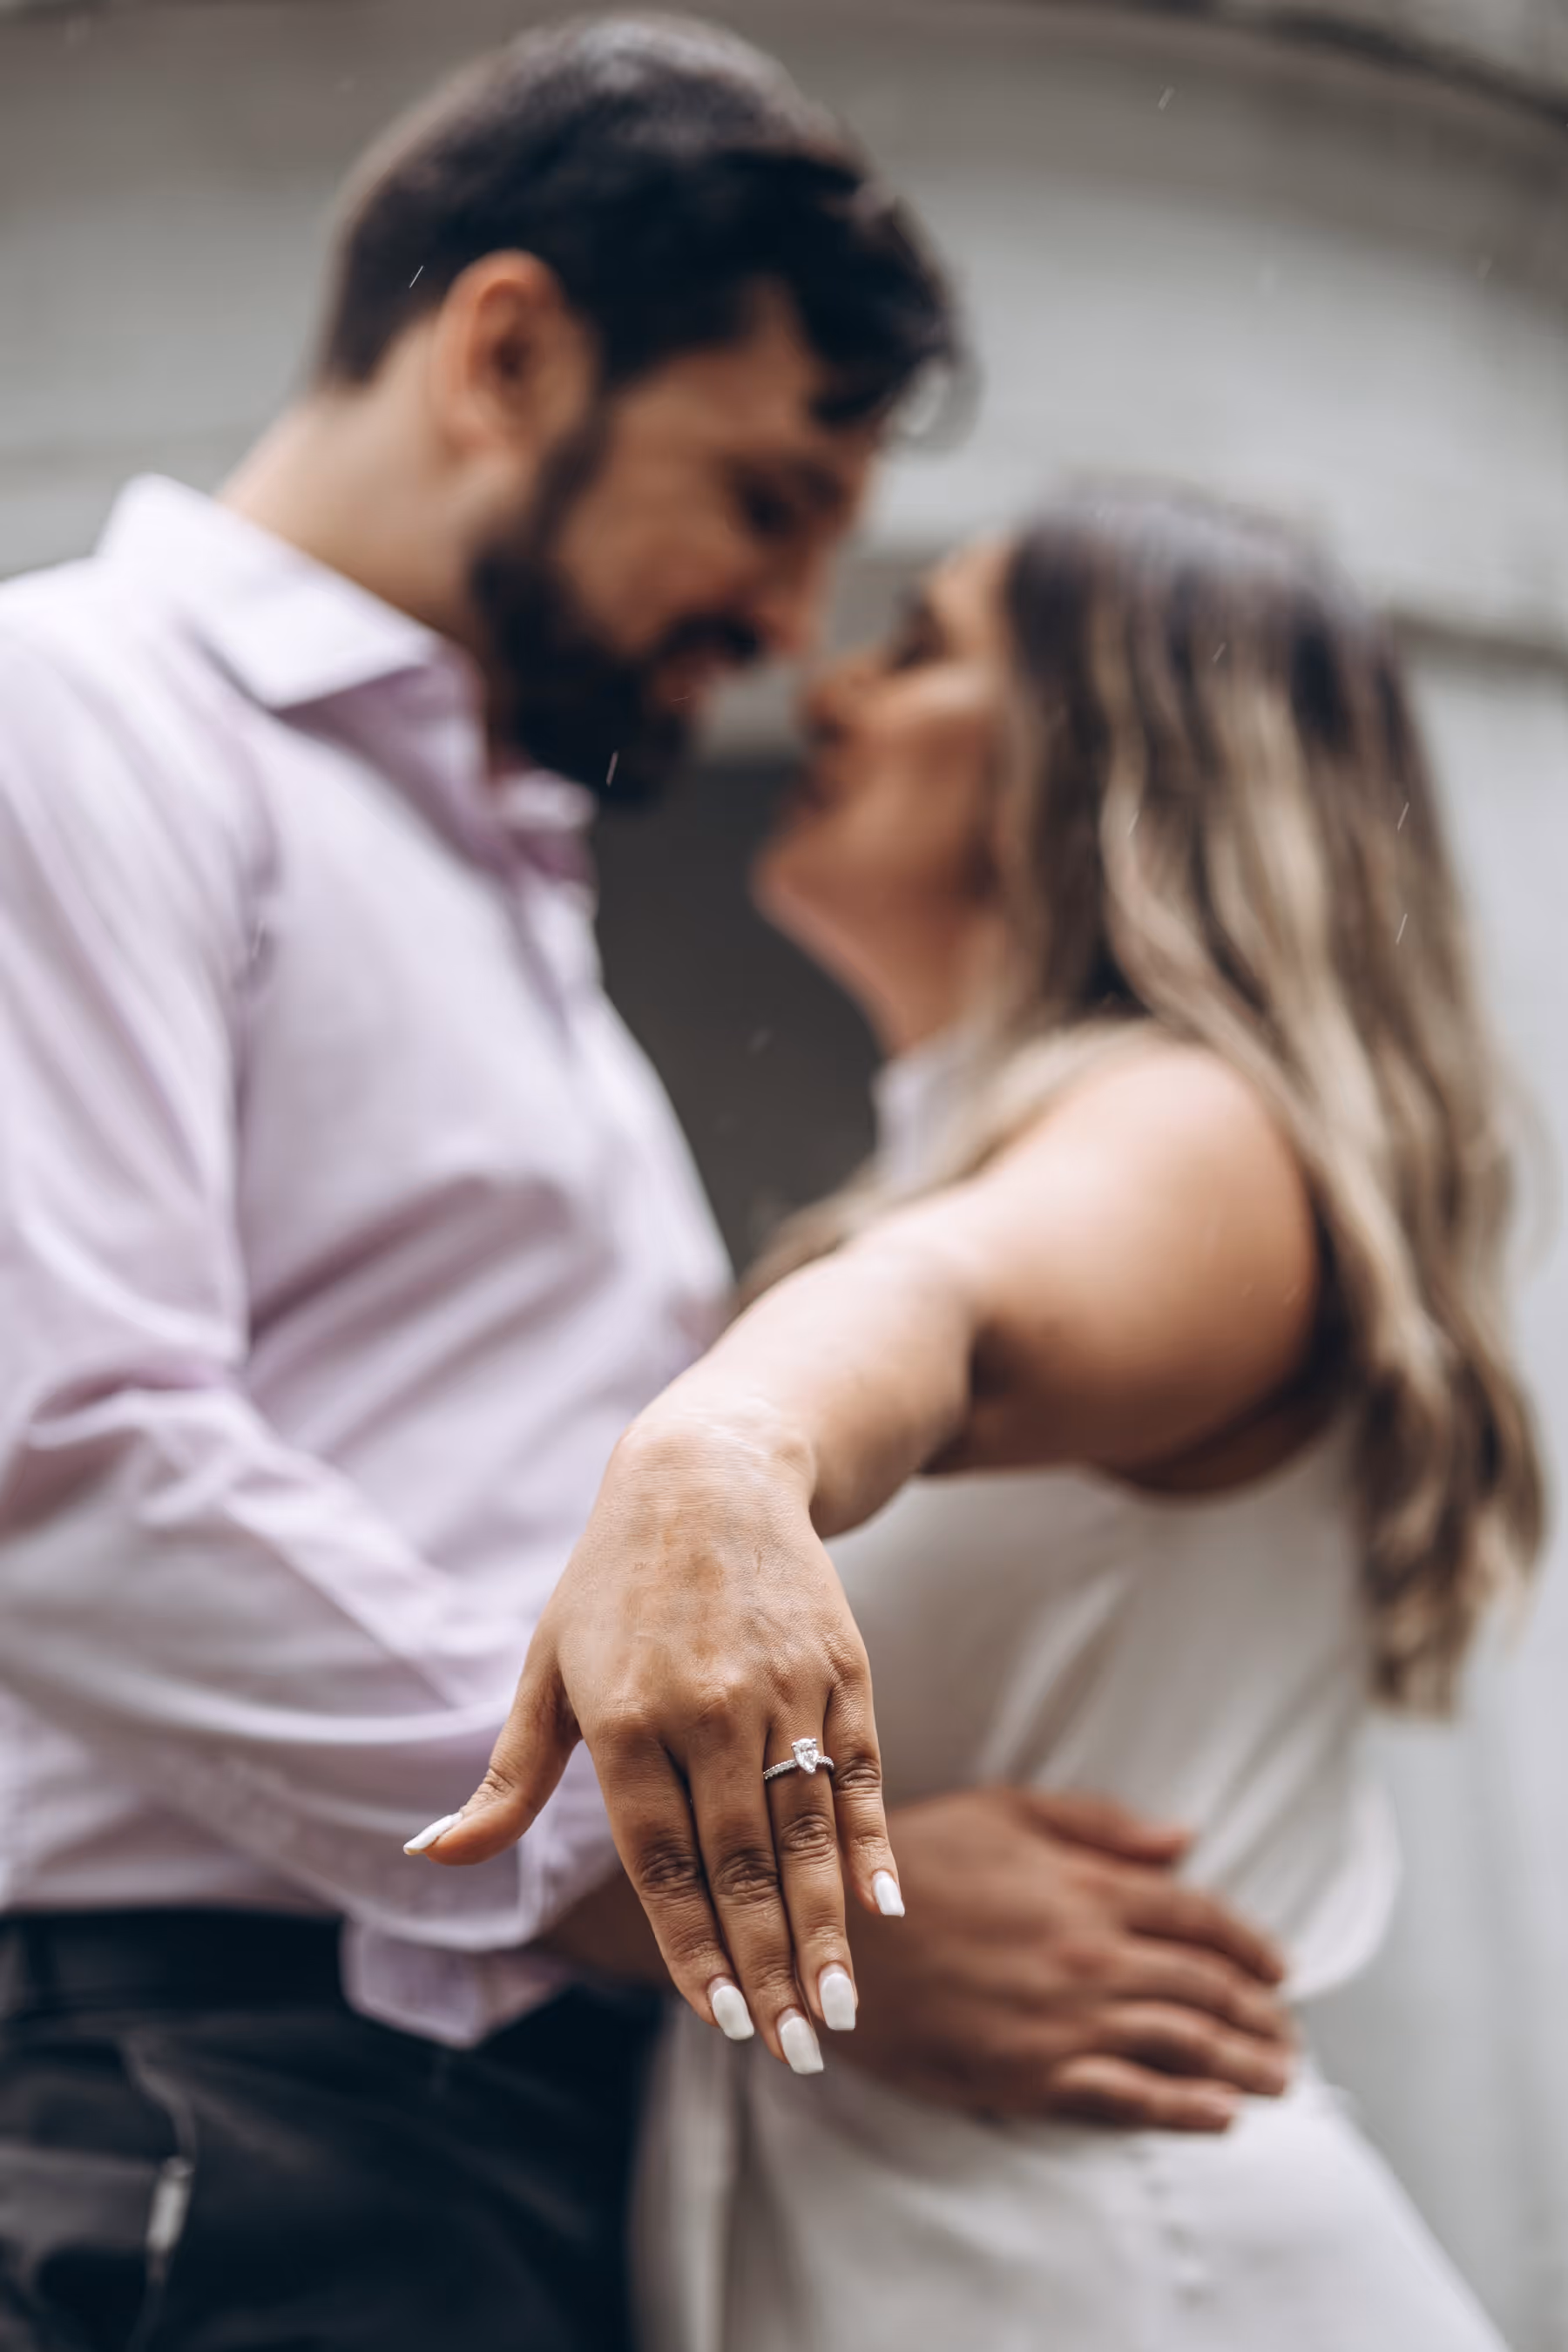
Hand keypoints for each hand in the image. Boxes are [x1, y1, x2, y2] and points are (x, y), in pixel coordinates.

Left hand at [417, 1406, 899, 2068]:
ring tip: (840, 2009)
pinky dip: (873, 1842)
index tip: (720, 2024)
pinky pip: (857, 1773)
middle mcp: (703, 1708)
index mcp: (621, 1720)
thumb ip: (505, 1779)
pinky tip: (885, 1907)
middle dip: (768, 1968)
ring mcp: (779, 1688)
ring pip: (806, 1831)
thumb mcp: (545, 1670)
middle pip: (741, 1863)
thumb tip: (428, 1858)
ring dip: (827, 1928)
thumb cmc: (610, 1585)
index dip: (694, 1949)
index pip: (663, 1863)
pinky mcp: (839, 1668)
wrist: (708, 1475)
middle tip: (793, 2050)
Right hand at [843, 1787, 1294, 2129]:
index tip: (1278, 1970)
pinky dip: (1184, 2112)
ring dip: (1242, 2068)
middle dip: (1260, 2017)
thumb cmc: (912, 1861)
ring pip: (1183, 2047)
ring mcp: (1066, 2020)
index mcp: (1089, 1885)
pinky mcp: (1032, 2076)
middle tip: (1287, 2038)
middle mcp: (1092, 1954)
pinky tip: (1219, 2120)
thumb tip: (1184, 1839)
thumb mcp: (1005, 1810)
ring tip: (1276, 2081)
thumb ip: (1100, 1825)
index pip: (1199, 1917)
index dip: (1249, 1946)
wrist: (830, 1933)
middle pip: (1207, 1990)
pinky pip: (1128, 2101)